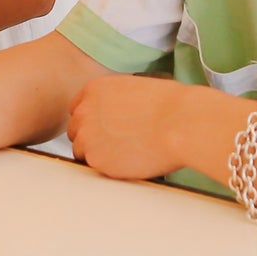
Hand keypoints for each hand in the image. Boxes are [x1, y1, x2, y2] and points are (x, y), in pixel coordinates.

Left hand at [66, 76, 196, 179]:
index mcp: (94, 89)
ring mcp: (87, 137)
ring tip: (125, 154)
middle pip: (76, 131)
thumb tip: (117, 113)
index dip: (92, 121)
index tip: (105, 128)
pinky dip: (110, 168)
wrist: (180, 124)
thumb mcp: (136, 87)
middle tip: (116, 145)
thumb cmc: (170, 105)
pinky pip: (95, 168)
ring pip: (82, 152)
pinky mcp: (96, 160)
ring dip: (99, 154)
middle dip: (92, 138)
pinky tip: (129, 162)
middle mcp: (84, 112)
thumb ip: (116, 100)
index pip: (77, 109)